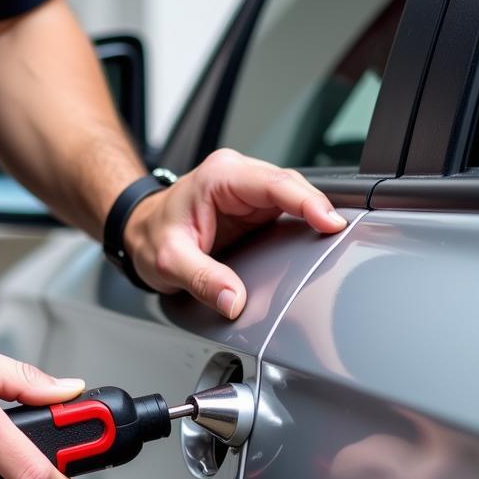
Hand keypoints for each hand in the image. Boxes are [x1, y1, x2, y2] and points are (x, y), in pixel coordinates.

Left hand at [123, 149, 346, 318]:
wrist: (139, 233)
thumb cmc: (150, 237)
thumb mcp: (169, 262)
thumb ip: (203, 280)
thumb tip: (234, 300)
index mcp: (219, 178)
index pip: (274, 184)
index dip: (307, 201)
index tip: (329, 221)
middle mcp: (237, 177)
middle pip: (291, 186)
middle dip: (317, 208)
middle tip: (339, 235)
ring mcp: (247, 191)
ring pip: (293, 196)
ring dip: (313, 215)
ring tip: (333, 239)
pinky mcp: (253, 208)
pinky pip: (285, 211)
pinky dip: (302, 224)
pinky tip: (314, 240)